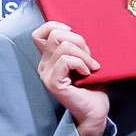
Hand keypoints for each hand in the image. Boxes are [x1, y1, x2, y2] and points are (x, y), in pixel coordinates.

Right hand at [31, 21, 110, 135]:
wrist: (96, 110)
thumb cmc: (92, 86)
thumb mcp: (84, 59)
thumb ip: (75, 45)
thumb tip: (75, 31)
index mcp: (49, 59)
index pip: (39, 33)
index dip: (55, 26)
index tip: (73, 33)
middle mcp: (44, 66)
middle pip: (56, 35)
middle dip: (79, 41)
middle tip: (89, 57)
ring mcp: (46, 75)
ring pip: (63, 46)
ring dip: (84, 55)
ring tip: (91, 67)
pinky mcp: (53, 83)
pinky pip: (66, 60)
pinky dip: (81, 63)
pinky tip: (87, 73)